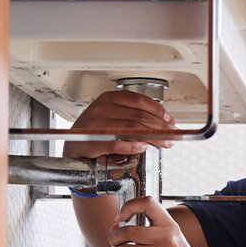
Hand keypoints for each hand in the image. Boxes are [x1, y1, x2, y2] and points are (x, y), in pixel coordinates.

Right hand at [62, 90, 176, 159]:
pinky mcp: (93, 141)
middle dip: (160, 126)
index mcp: (109, 98)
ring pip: (132, 129)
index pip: (138, 100)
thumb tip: (162, 123)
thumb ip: (133, 116)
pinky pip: (118, 143)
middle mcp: (102, 108)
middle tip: (172, 134)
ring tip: (164, 143)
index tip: (170, 120)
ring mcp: (96, 124)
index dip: (158, 110)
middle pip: (139, 116)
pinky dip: (134, 146)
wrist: (73, 147)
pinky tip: (144, 148)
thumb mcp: (112, 116)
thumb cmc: (95, 131)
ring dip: (153, 137)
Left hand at [108, 197, 215, 246]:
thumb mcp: (172, 239)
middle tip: (114, 244)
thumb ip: (149, 231)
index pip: (147, 203)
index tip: (121, 218)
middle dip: (113, 238)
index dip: (128, 207)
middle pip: (127, 230)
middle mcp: (167, 238)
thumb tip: (116, 226)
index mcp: (170, 226)